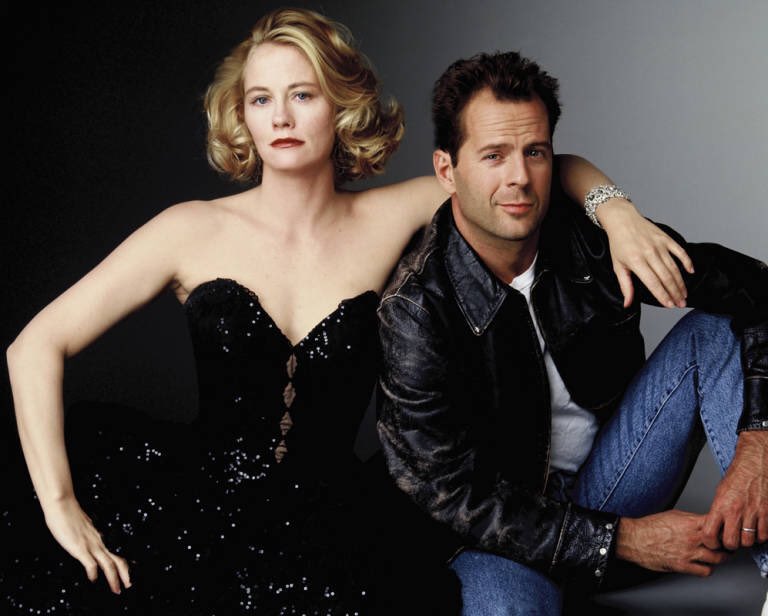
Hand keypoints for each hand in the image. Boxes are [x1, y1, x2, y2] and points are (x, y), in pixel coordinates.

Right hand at [43, 496, 130, 593]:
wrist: (63, 506)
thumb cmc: (71, 516)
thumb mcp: (84, 528)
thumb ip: (89, 536)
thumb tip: (89, 542)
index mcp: (101, 537)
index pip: (117, 552)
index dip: (124, 564)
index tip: (129, 573)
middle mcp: (100, 541)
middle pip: (118, 560)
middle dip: (125, 574)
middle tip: (129, 585)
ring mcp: (91, 545)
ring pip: (108, 564)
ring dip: (114, 578)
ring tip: (117, 589)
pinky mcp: (80, 548)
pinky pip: (90, 564)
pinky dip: (94, 574)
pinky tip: (93, 580)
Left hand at [597, 198, 693, 308]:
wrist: (622, 220)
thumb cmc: (618, 243)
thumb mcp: (618, 266)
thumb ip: (625, 286)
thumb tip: (627, 304)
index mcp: (636, 261)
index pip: (653, 283)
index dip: (662, 296)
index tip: (669, 305)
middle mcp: (649, 253)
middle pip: (666, 277)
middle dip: (675, 293)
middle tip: (681, 304)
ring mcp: (659, 245)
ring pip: (674, 267)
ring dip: (681, 282)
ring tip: (684, 294)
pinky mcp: (665, 238)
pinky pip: (680, 251)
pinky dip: (687, 262)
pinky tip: (691, 271)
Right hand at [616, 510, 729, 576]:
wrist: (635, 538)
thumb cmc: (650, 526)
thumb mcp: (672, 515)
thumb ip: (690, 519)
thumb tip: (702, 521)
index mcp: (689, 523)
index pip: (717, 524)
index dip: (723, 527)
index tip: (723, 529)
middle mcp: (692, 538)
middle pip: (722, 543)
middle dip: (725, 544)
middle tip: (724, 544)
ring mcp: (688, 553)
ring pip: (717, 558)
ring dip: (719, 557)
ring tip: (715, 555)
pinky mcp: (682, 566)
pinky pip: (705, 571)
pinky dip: (707, 569)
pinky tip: (702, 564)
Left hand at [703, 431, 767, 549]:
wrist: (756, 463)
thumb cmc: (738, 475)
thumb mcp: (720, 492)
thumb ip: (719, 510)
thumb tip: (717, 527)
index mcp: (720, 505)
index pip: (709, 534)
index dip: (711, 542)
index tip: (713, 542)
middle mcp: (736, 511)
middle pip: (731, 543)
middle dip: (730, 545)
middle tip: (731, 540)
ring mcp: (753, 513)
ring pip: (749, 542)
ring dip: (746, 541)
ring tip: (744, 533)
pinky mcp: (767, 513)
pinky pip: (764, 535)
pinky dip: (761, 536)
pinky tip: (756, 529)